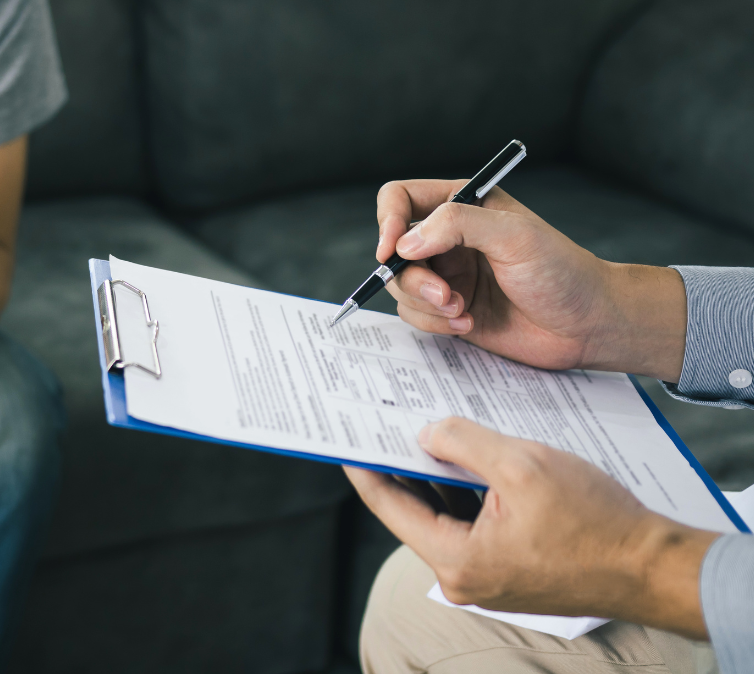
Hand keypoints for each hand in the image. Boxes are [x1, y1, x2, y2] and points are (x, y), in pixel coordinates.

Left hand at [344, 418, 716, 637]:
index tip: (343, 436)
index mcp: (456, 559)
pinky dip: (469, 490)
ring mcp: (488, 576)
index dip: (365, 466)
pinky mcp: (511, 567)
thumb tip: (427, 431)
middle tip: (382, 423)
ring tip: (424, 429)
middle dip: (402, 462)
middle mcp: (464, 576)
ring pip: (447, 513)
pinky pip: (475, 522)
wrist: (657, 566)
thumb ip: (464, 442)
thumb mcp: (522, 465)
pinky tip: (470, 454)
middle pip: (416, 509)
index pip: (389, 505)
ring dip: (439, 472)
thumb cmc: (597, 523)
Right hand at [375, 180, 686, 380]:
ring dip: (426, 304)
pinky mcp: (449, 308)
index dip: (387, 221)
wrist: (588, 325)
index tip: (392, 250)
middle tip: (445, 295)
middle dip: (413, 277)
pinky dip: (435, 323)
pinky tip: (468, 324)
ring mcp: (448, 274)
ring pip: (401, 285)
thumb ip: (457, 225)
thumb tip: (405, 243)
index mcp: (463, 204)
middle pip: (394, 249)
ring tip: (462, 311)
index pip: (400, 198)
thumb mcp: (514, 235)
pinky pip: (415, 314)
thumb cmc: (563, 272)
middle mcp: (448, 237)